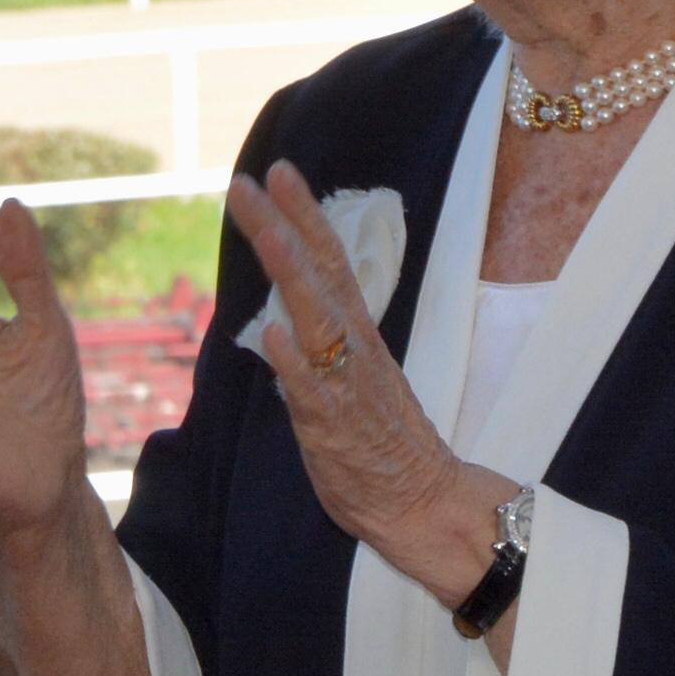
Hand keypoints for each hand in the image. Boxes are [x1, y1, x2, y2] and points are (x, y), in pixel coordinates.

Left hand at [223, 161, 507, 611]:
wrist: (424, 504)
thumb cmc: (380, 446)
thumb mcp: (346, 379)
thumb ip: (318, 344)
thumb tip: (281, 315)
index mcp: (356, 335)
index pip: (329, 260)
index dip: (303, 214)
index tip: (278, 171)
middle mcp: (354, 349)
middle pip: (321, 273)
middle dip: (286, 224)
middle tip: (250, 179)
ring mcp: (345, 385)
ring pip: (319, 320)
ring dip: (292, 275)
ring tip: (266, 233)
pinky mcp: (334, 428)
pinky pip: (314, 391)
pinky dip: (294, 361)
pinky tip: (273, 332)